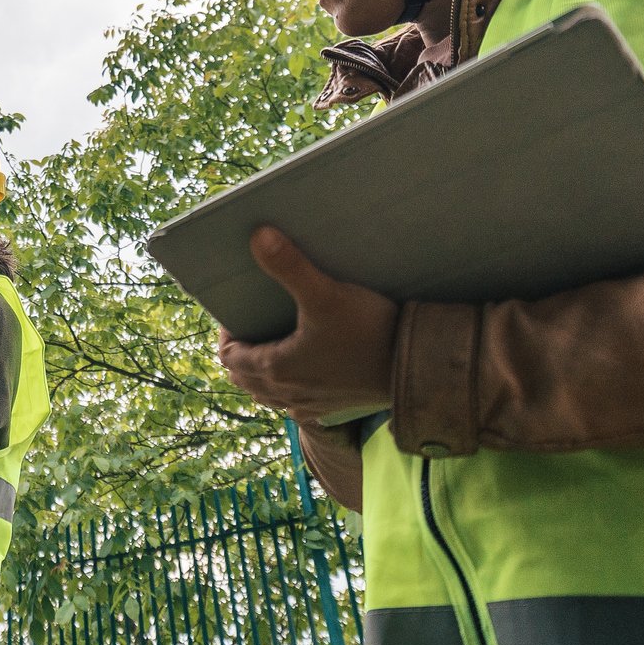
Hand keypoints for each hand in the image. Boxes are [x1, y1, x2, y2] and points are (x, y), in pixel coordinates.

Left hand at [216, 227, 397, 425]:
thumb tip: (258, 236)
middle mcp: (288, 394)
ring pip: (268, 395)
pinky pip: (295, 405)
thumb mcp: (326, 294)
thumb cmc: (369, 331)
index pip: (230, 357)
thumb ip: (290, 266)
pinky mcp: (333, 408)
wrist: (415, 367)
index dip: (228, 334)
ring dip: (261, 375)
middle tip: (253, 328)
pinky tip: (304, 369)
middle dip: (240, 354)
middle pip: (244, 380)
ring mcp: (310, 406)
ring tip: (272, 346)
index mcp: (276, 369)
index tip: (239, 314)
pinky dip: (287, 390)